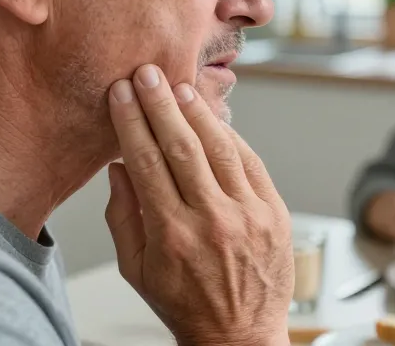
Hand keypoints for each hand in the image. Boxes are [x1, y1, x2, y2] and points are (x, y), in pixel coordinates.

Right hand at [104, 65, 292, 345]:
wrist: (241, 336)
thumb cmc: (185, 305)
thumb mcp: (137, 270)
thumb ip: (123, 217)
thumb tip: (119, 165)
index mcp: (172, 236)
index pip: (147, 162)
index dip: (132, 122)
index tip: (121, 93)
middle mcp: (213, 221)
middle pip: (182, 146)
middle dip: (161, 104)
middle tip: (147, 74)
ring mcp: (249, 216)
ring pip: (221, 148)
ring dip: (198, 112)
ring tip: (179, 88)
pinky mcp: (275, 214)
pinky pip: (251, 163)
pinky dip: (232, 136)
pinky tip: (214, 119)